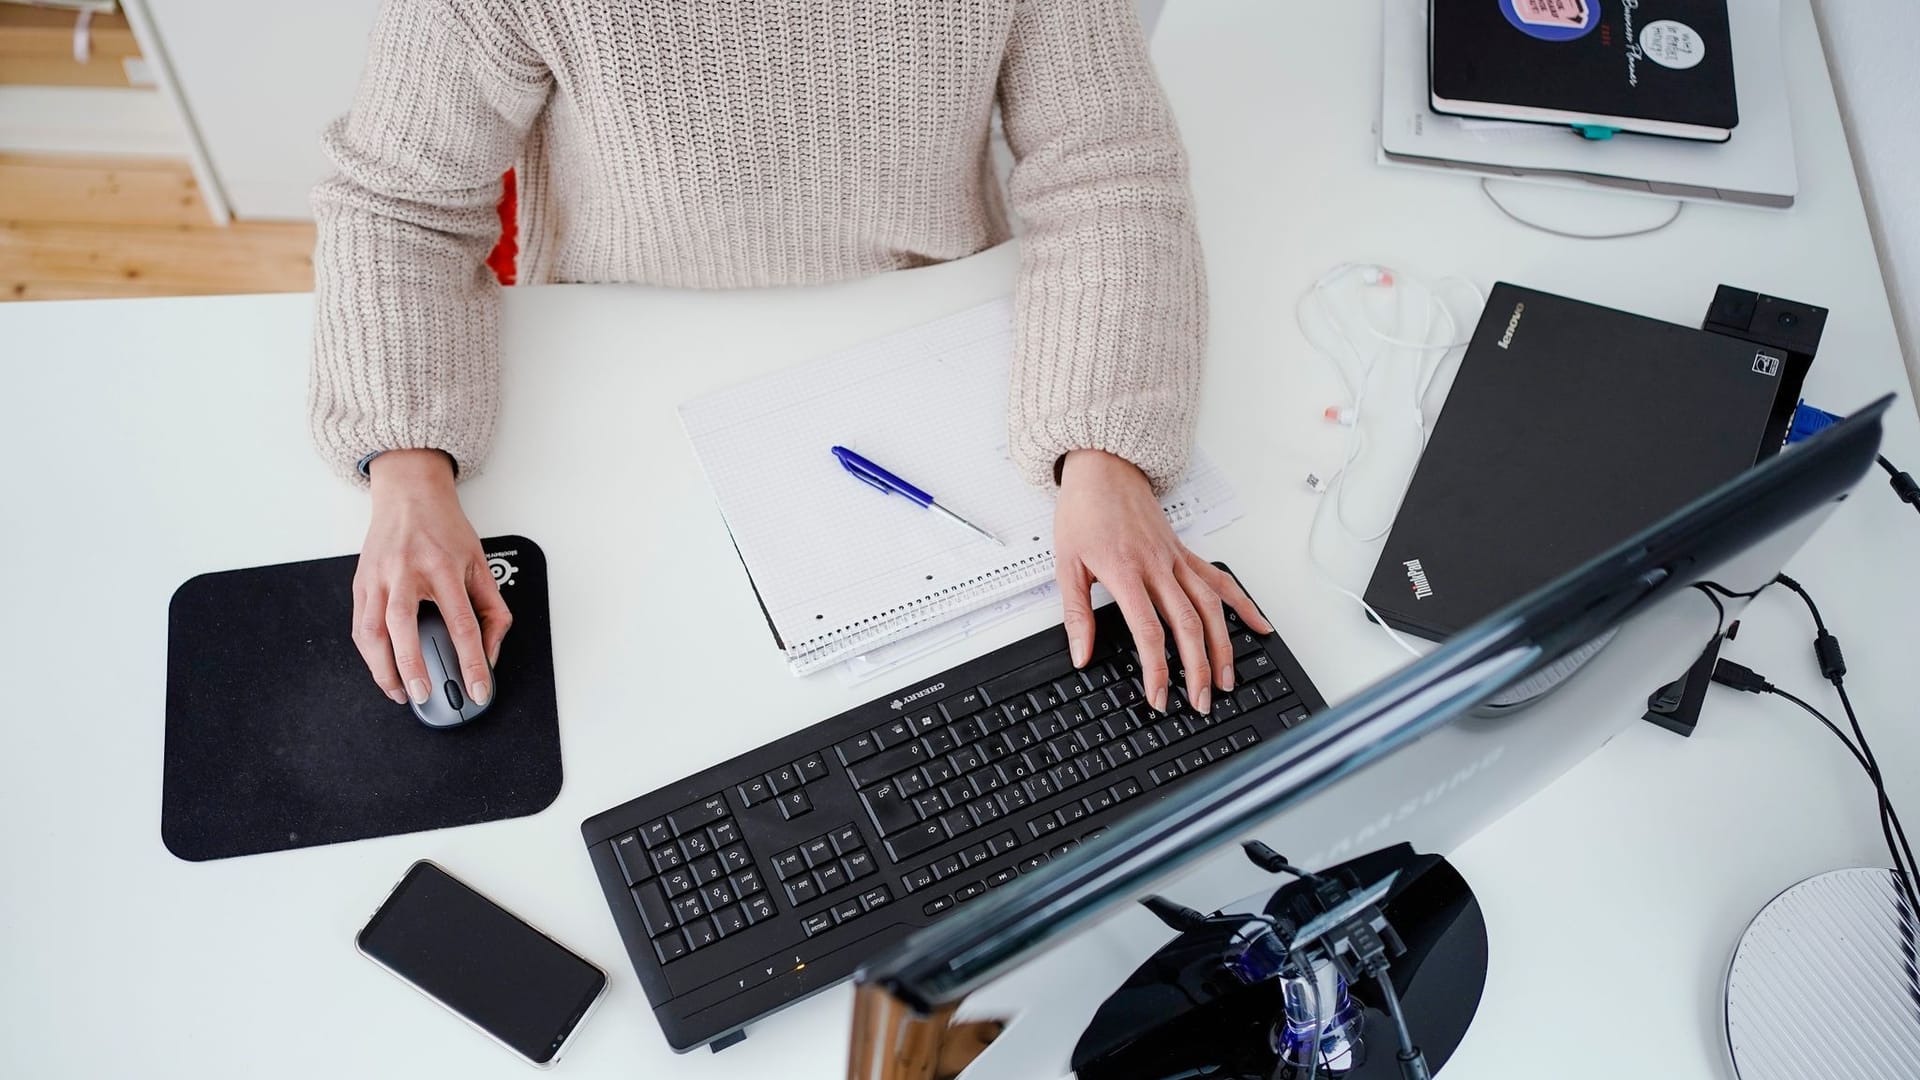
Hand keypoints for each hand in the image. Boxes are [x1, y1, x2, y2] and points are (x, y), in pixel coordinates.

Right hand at [353, 449, 510, 706]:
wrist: (409, 493)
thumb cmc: (445, 528)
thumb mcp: (480, 563)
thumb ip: (492, 609)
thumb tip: (491, 652)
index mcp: (443, 566)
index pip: (462, 624)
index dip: (473, 662)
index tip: (479, 689)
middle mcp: (406, 571)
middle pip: (405, 626)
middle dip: (412, 666)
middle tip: (423, 695)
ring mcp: (378, 577)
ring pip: (372, 630)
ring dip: (382, 668)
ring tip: (399, 691)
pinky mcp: (360, 582)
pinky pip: (360, 625)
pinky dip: (369, 653)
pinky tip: (382, 668)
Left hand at [1053, 449, 1273, 714]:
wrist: (1104, 469)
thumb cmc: (1084, 513)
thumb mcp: (1066, 564)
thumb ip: (1076, 613)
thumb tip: (1081, 654)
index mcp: (1126, 572)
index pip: (1149, 630)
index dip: (1157, 668)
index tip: (1160, 696)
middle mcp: (1159, 567)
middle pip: (1188, 625)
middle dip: (1198, 668)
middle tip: (1201, 701)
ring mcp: (1177, 560)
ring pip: (1211, 607)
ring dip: (1223, 646)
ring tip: (1227, 679)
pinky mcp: (1186, 553)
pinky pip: (1220, 581)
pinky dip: (1243, 604)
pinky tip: (1259, 627)